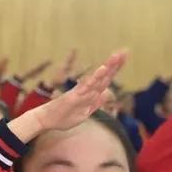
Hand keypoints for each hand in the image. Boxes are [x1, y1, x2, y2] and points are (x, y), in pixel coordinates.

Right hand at [10, 51, 126, 141]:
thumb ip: (96, 103)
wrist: (46, 121)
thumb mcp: (85, 113)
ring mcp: (81, 92)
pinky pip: (86, 85)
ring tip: (117, 56)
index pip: (106, 80)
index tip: (124, 58)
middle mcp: (87, 90)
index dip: (115, 69)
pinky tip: (102, 69)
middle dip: (115, 64)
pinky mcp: (74, 95)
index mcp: (91, 95)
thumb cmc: (63, 117)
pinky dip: (95, 77)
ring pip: (97, 78)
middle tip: (125, 51)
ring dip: (107, 67)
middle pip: (104, 76)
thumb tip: (107, 93)